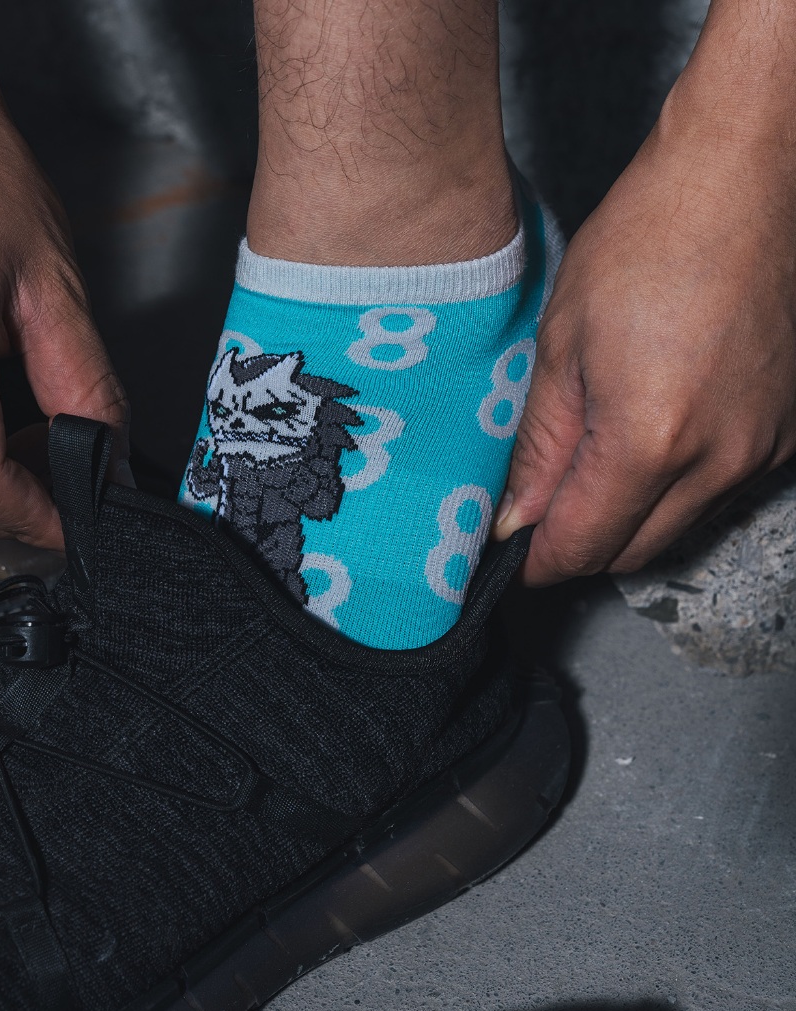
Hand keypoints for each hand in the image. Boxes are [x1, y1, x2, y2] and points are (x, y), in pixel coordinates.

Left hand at [494, 115, 795, 583]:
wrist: (743, 180)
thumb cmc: (646, 242)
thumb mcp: (562, 347)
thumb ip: (540, 449)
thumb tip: (518, 519)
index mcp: (651, 440)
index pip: (584, 546)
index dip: (539, 560)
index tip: (513, 552)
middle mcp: (720, 459)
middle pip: (633, 552)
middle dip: (579, 544)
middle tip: (539, 509)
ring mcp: (764, 448)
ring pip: (677, 527)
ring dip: (627, 517)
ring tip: (589, 461)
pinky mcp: (788, 431)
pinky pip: (718, 492)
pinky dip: (674, 487)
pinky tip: (647, 438)